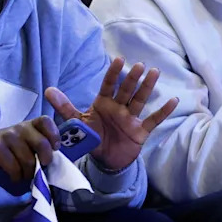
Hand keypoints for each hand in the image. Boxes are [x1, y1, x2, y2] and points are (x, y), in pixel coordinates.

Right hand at [0, 117, 59, 182]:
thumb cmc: (12, 148)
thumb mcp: (27, 143)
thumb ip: (41, 146)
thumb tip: (56, 162)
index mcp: (31, 124)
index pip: (46, 121)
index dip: (54, 135)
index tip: (55, 148)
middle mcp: (20, 127)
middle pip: (41, 144)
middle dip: (45, 160)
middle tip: (41, 169)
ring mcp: (7, 136)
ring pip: (28, 160)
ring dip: (29, 173)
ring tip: (26, 175)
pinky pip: (13, 167)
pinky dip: (17, 176)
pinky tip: (15, 177)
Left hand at [45, 57, 177, 170]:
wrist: (104, 161)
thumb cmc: (92, 137)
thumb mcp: (76, 122)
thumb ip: (64, 107)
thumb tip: (47, 90)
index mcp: (103, 104)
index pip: (108, 85)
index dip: (113, 74)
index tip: (119, 60)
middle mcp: (119, 108)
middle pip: (126, 90)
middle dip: (132, 78)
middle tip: (139, 65)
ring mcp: (131, 119)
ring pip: (140, 100)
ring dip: (148, 87)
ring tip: (154, 72)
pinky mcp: (140, 131)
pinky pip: (153, 120)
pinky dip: (163, 111)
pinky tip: (173, 100)